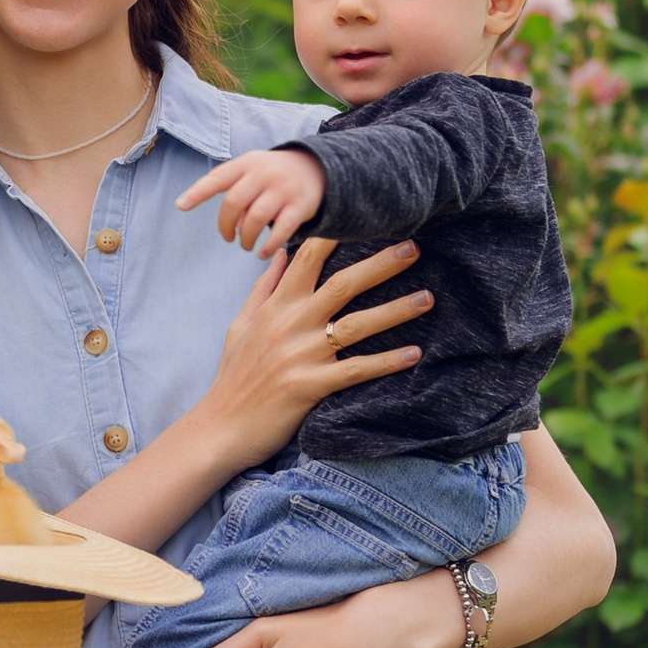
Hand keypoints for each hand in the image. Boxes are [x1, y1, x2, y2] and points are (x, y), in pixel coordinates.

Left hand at [178, 143, 327, 254]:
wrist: (316, 168)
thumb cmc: (271, 175)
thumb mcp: (252, 172)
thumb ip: (235, 193)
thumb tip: (227, 224)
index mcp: (247, 164)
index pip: (218, 178)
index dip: (198, 192)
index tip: (181, 206)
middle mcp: (264, 174)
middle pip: (235, 202)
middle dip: (225, 226)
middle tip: (228, 238)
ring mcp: (283, 189)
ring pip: (256, 218)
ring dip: (246, 238)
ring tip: (246, 245)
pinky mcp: (301, 206)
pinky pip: (282, 230)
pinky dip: (269, 245)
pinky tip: (262, 253)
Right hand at [193, 235, 432, 467]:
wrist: (220, 429)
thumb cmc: (233, 377)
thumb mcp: (241, 326)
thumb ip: (263, 290)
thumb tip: (280, 254)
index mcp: (275, 307)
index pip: (307, 259)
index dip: (336, 234)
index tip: (367, 218)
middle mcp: (290, 325)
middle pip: (342, 285)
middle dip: (380, 265)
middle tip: (414, 248)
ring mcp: (300, 356)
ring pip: (356, 325)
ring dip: (395, 310)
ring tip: (427, 299)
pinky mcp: (309, 387)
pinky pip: (356, 370)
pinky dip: (386, 361)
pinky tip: (413, 353)